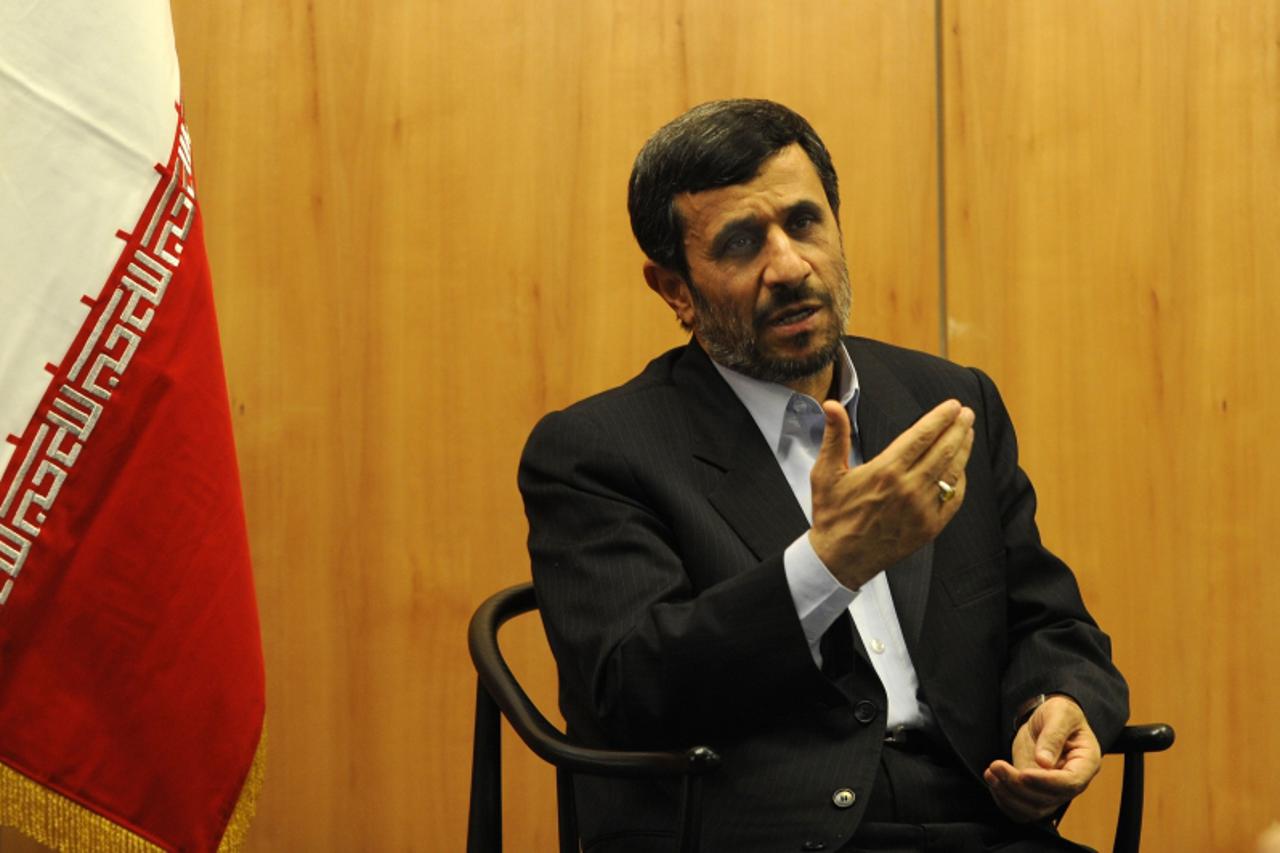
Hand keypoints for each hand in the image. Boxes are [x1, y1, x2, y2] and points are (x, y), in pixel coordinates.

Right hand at [808, 399, 973, 589]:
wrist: (840, 558)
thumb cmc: (832, 514)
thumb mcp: (826, 473)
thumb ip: (835, 436)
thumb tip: (832, 405)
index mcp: (885, 471)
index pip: (921, 436)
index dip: (940, 418)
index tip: (952, 406)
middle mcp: (908, 488)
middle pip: (943, 450)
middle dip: (958, 428)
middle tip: (967, 413)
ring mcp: (922, 509)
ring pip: (952, 473)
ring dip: (963, 450)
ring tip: (969, 433)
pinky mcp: (929, 527)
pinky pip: (953, 499)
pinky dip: (960, 481)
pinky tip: (960, 469)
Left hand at [983, 695, 1102, 822]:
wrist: (1047, 720)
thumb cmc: (1059, 714)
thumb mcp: (1059, 714)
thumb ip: (1053, 735)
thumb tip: (1044, 763)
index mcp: (1085, 763)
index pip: (1070, 783)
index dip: (1045, 782)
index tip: (1023, 773)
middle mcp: (1072, 783)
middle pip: (1048, 799)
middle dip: (1019, 786)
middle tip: (996, 765)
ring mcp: (1053, 791)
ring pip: (1033, 810)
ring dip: (1008, 796)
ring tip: (991, 773)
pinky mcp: (1035, 792)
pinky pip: (1021, 810)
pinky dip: (1004, 800)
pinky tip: (992, 780)